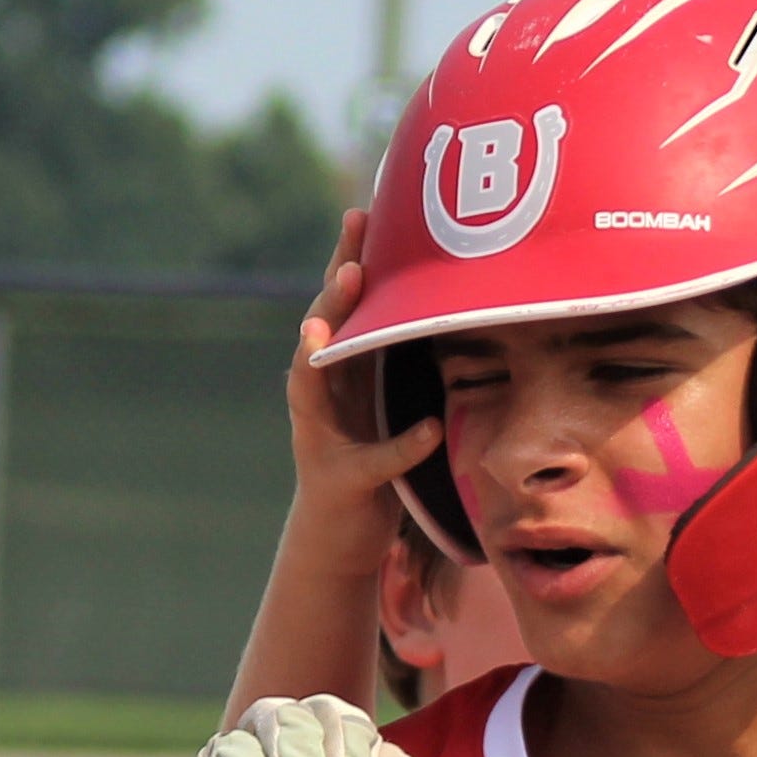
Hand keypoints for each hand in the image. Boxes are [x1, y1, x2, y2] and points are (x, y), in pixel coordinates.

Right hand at [278, 206, 444, 577]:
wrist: (337, 540)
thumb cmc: (368, 464)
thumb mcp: (382, 404)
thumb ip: (393, 360)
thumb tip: (441, 302)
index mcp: (336, 375)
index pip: (339, 308)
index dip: (346, 260)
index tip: (362, 216)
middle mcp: (319, 400)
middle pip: (319, 336)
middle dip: (330, 298)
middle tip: (348, 261)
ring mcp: (323, 439)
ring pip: (315, 387)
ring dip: (323, 353)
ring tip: (332, 323)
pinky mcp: (343, 482)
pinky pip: (375, 460)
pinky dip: (401, 444)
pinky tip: (427, 428)